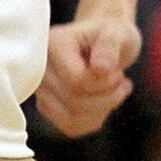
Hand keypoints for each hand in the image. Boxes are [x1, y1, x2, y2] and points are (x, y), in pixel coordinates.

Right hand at [36, 14, 141, 136]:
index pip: (76, 81)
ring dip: (101, 110)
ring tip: (114, 91)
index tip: (118, 71)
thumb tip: (101, 69)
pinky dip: (93, 120)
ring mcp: (40, 89)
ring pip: (71, 119)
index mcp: (52, 44)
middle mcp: (39, 67)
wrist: (101, 40)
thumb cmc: (110, 34)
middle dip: (107, 97)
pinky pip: (70, 127)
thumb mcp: (117, 32)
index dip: (105, 84)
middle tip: (121, 81)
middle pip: (73, 102)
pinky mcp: (47, 106)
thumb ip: (110, 45)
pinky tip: (104, 103)